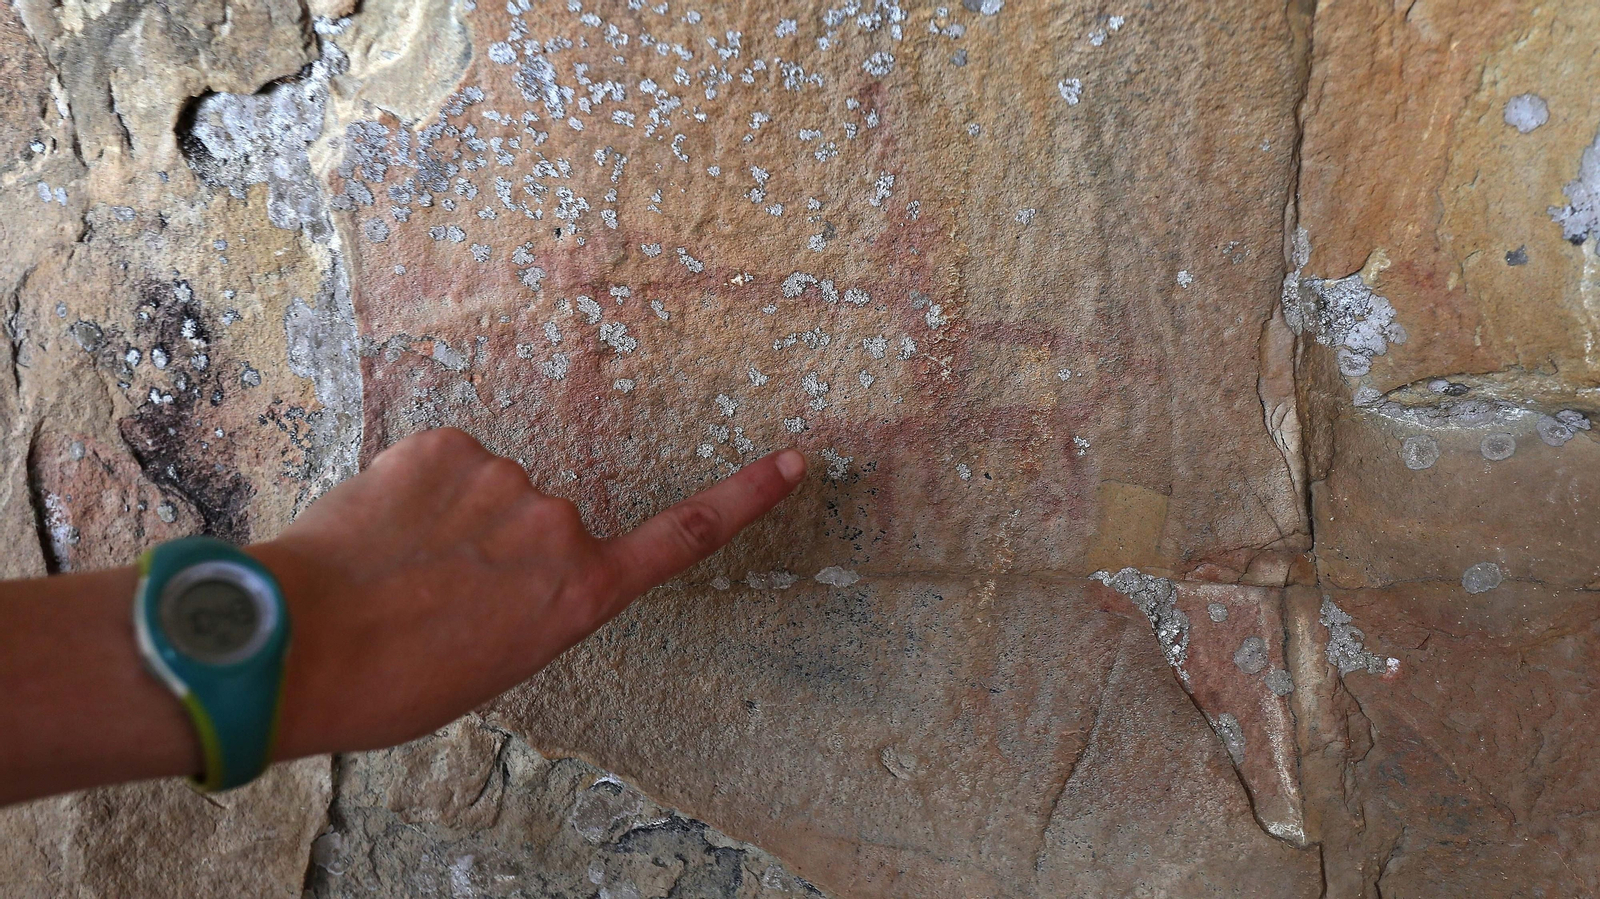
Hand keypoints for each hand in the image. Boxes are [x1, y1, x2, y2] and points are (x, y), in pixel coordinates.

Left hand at [252, 428, 805, 759]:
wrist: (300, 645)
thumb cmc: (392, 682)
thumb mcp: (490, 664)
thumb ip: (526, 604)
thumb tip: (502, 563)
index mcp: (578, 596)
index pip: (683, 538)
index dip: (743, 498)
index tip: (792, 461)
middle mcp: (559, 529)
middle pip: (539, 524)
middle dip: (493, 547)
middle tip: (428, 595)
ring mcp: (505, 478)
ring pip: (486, 490)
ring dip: (449, 517)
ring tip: (394, 569)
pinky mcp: (446, 445)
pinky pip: (444, 462)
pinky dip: (415, 488)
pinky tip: (379, 530)